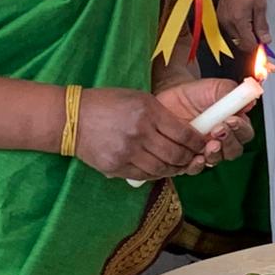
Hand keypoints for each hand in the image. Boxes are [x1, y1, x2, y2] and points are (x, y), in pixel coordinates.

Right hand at [75, 87, 210, 180]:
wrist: (71, 118)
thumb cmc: (108, 104)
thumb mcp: (140, 99)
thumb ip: (163, 115)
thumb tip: (187, 132)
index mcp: (148, 113)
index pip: (184, 134)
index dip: (198, 142)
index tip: (203, 143)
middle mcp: (139, 134)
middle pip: (176, 154)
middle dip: (190, 158)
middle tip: (196, 157)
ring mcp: (127, 153)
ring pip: (162, 169)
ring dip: (176, 169)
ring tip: (181, 165)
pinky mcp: (116, 167)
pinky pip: (145, 176)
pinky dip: (157, 174)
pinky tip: (162, 169)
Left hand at [157, 79, 255, 170]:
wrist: (169, 99)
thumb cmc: (194, 94)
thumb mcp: (214, 87)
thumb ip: (232, 93)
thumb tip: (250, 101)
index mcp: (233, 124)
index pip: (245, 133)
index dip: (240, 129)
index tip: (231, 120)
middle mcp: (222, 140)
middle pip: (234, 151)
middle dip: (228, 142)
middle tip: (217, 130)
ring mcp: (205, 150)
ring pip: (217, 160)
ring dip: (215, 154)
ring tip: (208, 144)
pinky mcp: (188, 158)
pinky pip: (196, 169)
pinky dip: (197, 166)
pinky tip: (195, 158)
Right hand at [219, 0, 270, 54]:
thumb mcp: (261, 6)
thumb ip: (262, 26)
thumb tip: (265, 40)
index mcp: (238, 20)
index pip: (248, 45)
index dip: (258, 46)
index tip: (265, 42)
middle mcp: (227, 22)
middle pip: (240, 43)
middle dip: (252, 40)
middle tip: (261, 31)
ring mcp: (222, 19)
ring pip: (235, 37)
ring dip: (245, 34)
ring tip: (253, 20)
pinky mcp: (220, 15)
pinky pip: (230, 29)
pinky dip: (239, 28)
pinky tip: (246, 18)